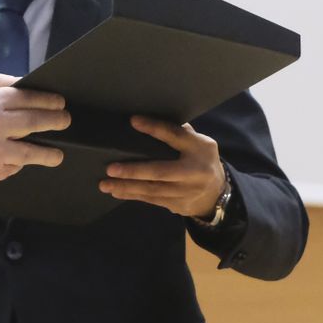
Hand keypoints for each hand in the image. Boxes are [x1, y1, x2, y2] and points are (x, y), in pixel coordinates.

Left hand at [100, 116, 224, 216]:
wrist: (216, 193)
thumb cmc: (201, 159)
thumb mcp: (199, 143)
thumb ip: (180, 132)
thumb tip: (153, 118)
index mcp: (199, 148)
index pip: (175, 135)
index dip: (154, 128)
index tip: (133, 121)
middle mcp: (194, 171)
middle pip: (161, 171)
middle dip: (134, 171)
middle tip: (111, 168)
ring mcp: (186, 191)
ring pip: (153, 189)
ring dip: (127, 186)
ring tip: (105, 184)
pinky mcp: (177, 204)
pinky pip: (152, 199)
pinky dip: (132, 195)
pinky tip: (116, 191)